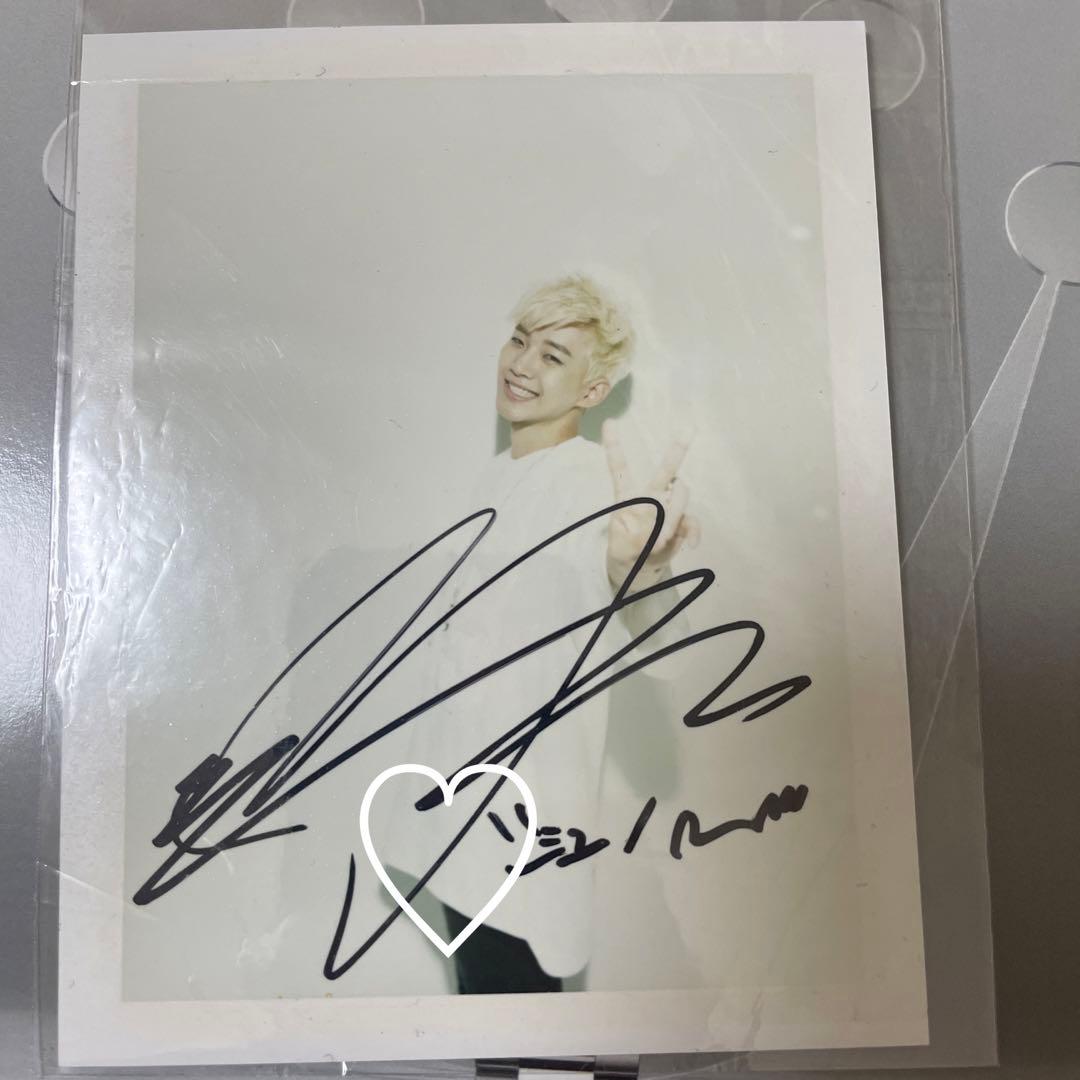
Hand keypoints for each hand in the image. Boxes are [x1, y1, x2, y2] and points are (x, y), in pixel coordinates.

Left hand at [602, 418, 701, 591]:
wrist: (641, 568)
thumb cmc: (626, 552)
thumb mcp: (620, 549)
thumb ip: (637, 540)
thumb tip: (660, 533)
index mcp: (627, 498)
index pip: (620, 468)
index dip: (615, 447)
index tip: (610, 423)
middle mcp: (650, 497)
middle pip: (664, 471)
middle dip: (676, 452)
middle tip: (687, 431)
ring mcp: (668, 508)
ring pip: (680, 498)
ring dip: (672, 518)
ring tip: (660, 541)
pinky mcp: (682, 522)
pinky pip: (692, 521)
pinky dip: (693, 533)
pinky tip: (691, 545)